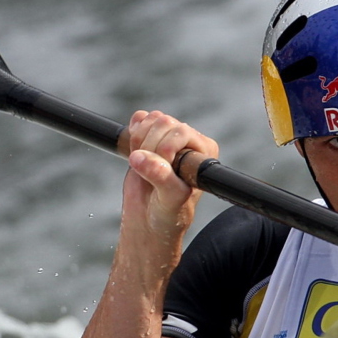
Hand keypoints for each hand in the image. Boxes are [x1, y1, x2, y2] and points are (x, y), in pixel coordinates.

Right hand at [122, 109, 219, 245]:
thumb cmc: (168, 213)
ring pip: (151, 119)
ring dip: (139, 141)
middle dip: (149, 146)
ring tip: (142, 166)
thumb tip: (140, 157)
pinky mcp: (152, 136)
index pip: (181, 131)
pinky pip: (140, 119)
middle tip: (147, 172)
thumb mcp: (169, 199)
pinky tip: (136, 152)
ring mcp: (170, 137)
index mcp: (204, 151)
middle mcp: (190, 140)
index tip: (159, 173)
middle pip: (163, 122)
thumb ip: (161, 177)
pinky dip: (133, 132)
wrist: (150, 218)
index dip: (164, 149)